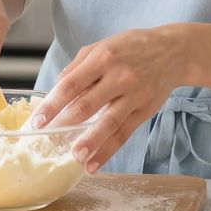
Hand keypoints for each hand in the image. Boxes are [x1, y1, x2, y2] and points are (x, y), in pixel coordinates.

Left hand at [26, 26, 184, 173]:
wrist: (173, 51)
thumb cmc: (131, 47)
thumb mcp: (101, 46)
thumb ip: (77, 67)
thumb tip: (56, 89)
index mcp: (102, 58)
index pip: (71, 84)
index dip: (52, 104)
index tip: (37, 120)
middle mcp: (118, 77)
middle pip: (87, 105)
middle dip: (64, 124)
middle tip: (46, 140)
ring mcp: (134, 95)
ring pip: (108, 123)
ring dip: (90, 142)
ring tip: (74, 156)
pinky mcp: (144, 110)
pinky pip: (124, 134)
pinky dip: (108, 151)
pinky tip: (94, 164)